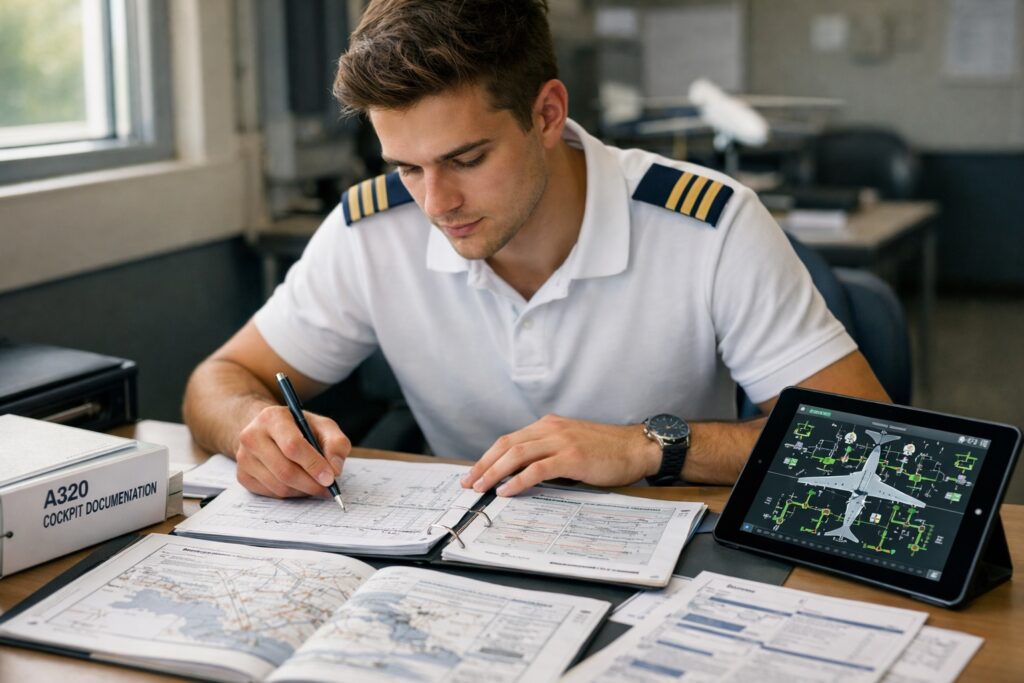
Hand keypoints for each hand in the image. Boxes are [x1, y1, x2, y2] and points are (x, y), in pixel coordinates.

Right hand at [234, 405, 351, 497]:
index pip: (293, 446)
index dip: (313, 464)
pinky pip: (271, 494)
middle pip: (285, 470)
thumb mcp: (322, 426)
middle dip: (311, 483)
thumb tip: (335, 469)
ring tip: (315, 485)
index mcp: (272, 417)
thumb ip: (336, 443)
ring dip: (302, 491)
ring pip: (278, 486)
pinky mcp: (243, 475)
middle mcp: (252, 436)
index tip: (330, 477)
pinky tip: (299, 484)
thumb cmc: (298, 427)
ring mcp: (244, 457)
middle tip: (328, 488)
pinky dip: (290, 494)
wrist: (267, 429)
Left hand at [461, 414, 660, 496]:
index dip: (488, 456)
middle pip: (507, 445)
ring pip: (517, 454)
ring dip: (494, 472)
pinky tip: (507, 491)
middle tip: (468, 483)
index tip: (474, 472)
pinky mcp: (572, 457)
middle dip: (483, 465)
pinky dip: (518, 480)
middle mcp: (551, 429)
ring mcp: (561, 441)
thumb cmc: (608, 452)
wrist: (637, 448)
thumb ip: (549, 453)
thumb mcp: (572, 445)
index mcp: (549, 425)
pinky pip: (537, 469)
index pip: (509, 439)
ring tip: (481, 488)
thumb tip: (523, 474)